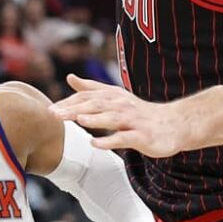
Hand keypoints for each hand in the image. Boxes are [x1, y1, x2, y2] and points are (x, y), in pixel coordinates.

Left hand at [51, 75, 222, 157]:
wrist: (174, 124)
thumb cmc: (140, 113)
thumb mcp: (115, 97)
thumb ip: (91, 88)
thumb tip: (70, 77)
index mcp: (113, 96)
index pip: (87, 96)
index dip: (68, 102)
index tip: (48, 110)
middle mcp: (121, 105)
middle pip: (96, 105)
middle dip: (74, 109)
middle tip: (53, 114)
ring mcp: (132, 121)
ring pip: (111, 119)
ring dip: (94, 119)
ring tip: (78, 120)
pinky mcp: (141, 136)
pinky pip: (124, 138)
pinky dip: (110, 141)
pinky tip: (95, 144)